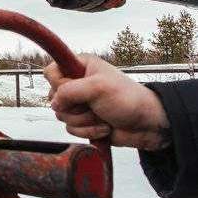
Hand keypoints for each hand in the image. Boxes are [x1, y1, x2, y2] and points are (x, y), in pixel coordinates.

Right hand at [44, 54, 169, 150]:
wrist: (146, 124)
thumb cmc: (128, 99)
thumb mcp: (98, 87)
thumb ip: (70, 90)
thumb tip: (54, 103)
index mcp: (81, 67)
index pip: (51, 71)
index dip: (58, 83)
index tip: (74, 88)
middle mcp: (78, 84)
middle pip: (54, 98)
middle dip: (74, 107)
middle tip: (93, 105)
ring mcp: (80, 104)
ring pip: (62, 116)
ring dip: (84, 121)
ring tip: (102, 116)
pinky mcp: (83, 121)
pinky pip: (71, 129)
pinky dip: (88, 131)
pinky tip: (104, 127)